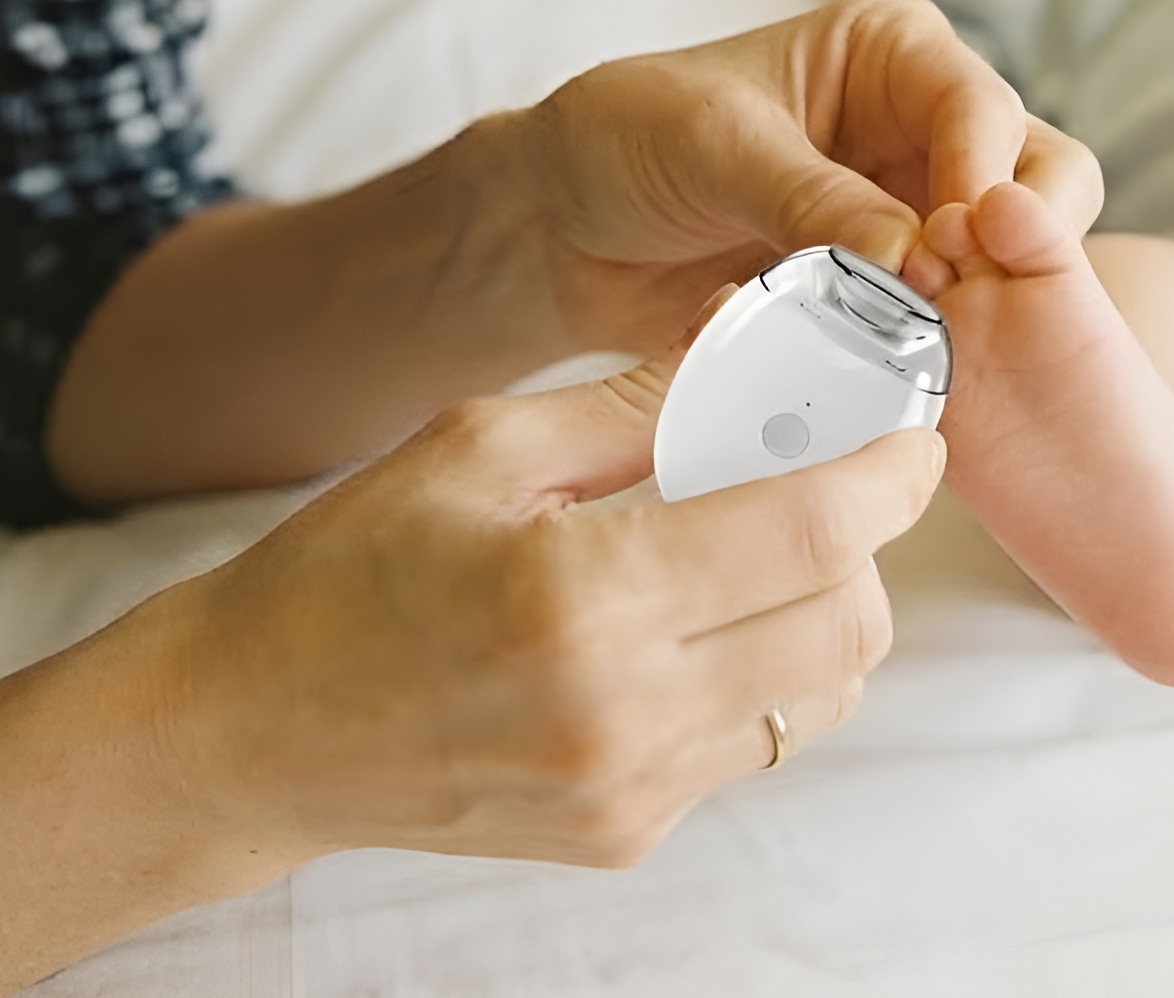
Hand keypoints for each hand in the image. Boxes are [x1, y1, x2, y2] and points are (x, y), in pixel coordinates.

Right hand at [152, 350, 944, 871]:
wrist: (260, 727)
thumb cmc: (354, 562)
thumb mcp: (486, 443)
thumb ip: (643, 400)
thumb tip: (758, 338)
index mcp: (582, 596)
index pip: (809, 532)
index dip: (888, 470)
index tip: (913, 424)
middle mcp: (623, 715)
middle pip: (846, 621)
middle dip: (866, 534)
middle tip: (826, 467)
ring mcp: (631, 792)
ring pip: (822, 692)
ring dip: (826, 602)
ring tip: (758, 537)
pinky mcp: (628, 833)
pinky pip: (756, 740)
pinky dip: (766, 664)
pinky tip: (695, 611)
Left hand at [515, 0, 1102, 357]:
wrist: (556, 223)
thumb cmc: (624, 138)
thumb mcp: (713, 146)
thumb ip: (811, 197)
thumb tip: (911, 258)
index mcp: (892, 53)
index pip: (979, 108)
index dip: (980, 180)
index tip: (952, 249)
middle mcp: (919, 130)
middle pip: (1031, 187)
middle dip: (1001, 249)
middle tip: (942, 304)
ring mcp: (909, 217)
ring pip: (998, 271)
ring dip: (957, 313)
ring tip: (900, 350)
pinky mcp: (882, 295)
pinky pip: (933, 331)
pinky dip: (904, 358)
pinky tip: (852, 374)